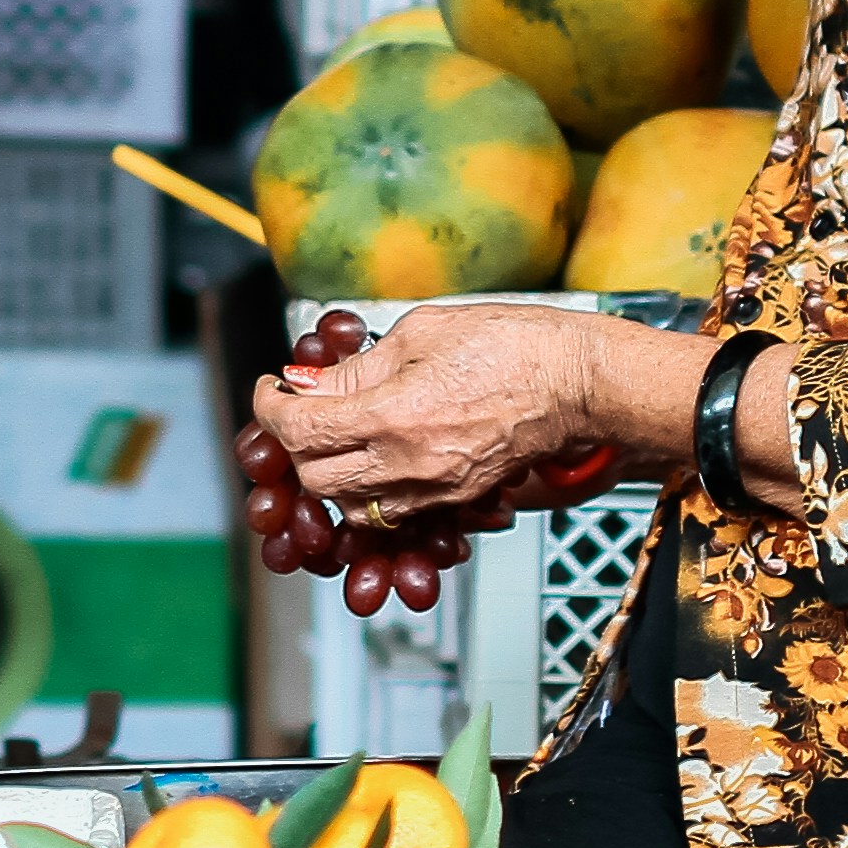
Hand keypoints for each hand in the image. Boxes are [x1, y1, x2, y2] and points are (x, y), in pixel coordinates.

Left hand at [257, 306, 605, 519]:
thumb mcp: (420, 333)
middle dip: (295, 446)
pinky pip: (393, 514)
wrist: (577, 381)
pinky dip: (371, 493)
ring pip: (350, 507)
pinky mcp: (456, 501)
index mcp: (391, 417)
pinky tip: (377, 461)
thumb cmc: (513, 345)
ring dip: (331, 475)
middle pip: (315, 479)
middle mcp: (407, 465)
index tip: (271, 390)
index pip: (298, 430)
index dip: (270, 408)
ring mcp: (433, 491)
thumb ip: (357, 367)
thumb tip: (310, 381)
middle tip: (301, 412)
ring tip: (339, 437)